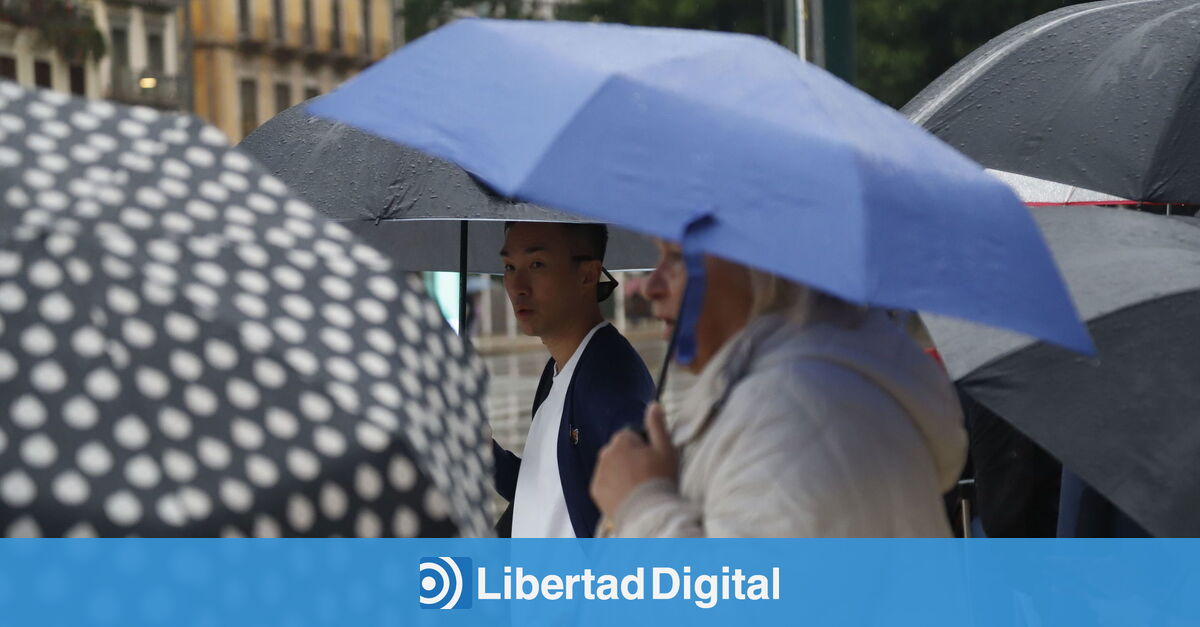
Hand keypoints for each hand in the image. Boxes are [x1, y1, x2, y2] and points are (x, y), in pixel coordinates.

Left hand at [591, 402, 677, 517]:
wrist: (647, 513)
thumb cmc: (659, 479)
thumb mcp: (665, 449)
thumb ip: (657, 425)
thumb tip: (654, 405)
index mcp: (621, 441)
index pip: (630, 436)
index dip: (643, 447)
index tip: (652, 460)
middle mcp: (605, 454)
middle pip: (618, 451)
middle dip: (629, 459)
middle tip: (646, 475)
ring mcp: (598, 473)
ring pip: (611, 467)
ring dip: (620, 472)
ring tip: (637, 487)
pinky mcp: (595, 491)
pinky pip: (605, 484)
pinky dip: (613, 487)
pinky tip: (627, 495)